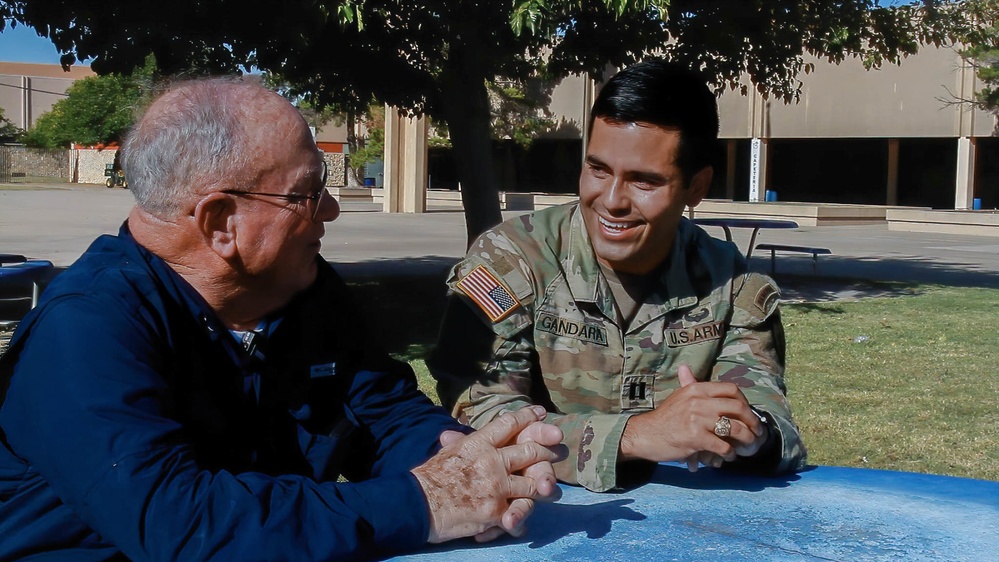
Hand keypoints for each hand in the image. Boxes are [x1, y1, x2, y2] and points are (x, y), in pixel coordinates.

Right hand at [412, 406, 564, 543]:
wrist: (416, 504)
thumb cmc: (427, 478)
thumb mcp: (445, 453)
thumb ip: (456, 444)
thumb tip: (450, 435)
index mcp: (478, 443)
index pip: (508, 424)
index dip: (527, 417)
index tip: (541, 412)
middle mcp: (492, 461)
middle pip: (530, 450)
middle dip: (548, 449)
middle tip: (560, 448)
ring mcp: (497, 486)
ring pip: (532, 484)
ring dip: (542, 487)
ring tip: (548, 489)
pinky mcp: (496, 511)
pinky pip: (517, 514)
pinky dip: (518, 520)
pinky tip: (519, 523)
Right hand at [619, 365, 765, 468]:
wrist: (645, 435)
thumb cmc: (664, 418)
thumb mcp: (677, 397)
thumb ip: (687, 383)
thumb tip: (685, 367)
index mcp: (696, 388)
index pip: (731, 389)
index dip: (745, 402)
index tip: (748, 413)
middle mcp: (698, 401)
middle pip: (738, 407)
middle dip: (752, 421)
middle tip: (756, 432)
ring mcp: (697, 419)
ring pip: (734, 428)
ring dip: (746, 439)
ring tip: (747, 446)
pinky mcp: (696, 438)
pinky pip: (723, 446)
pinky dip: (729, 453)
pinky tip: (728, 456)